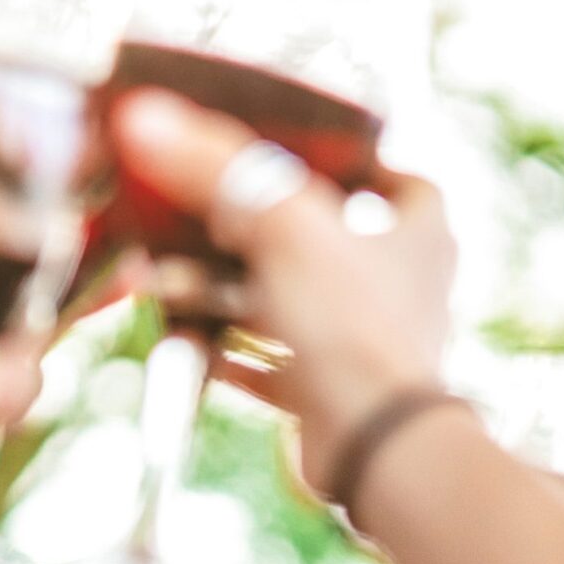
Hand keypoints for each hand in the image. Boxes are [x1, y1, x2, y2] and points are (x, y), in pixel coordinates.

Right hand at [110, 90, 455, 495]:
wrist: (372, 446)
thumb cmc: (352, 326)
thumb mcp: (281, 225)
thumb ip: (214, 168)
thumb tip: (146, 117)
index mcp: (417, 236)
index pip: (403, 183)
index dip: (362, 165)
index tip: (311, 157)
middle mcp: (400, 289)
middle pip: (328, 243)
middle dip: (258, 231)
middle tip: (205, 219)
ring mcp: (363, 345)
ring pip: (291, 304)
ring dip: (231, 294)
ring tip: (171, 281)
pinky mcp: (329, 394)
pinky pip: (271, 366)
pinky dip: (230, 353)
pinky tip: (189, 344)